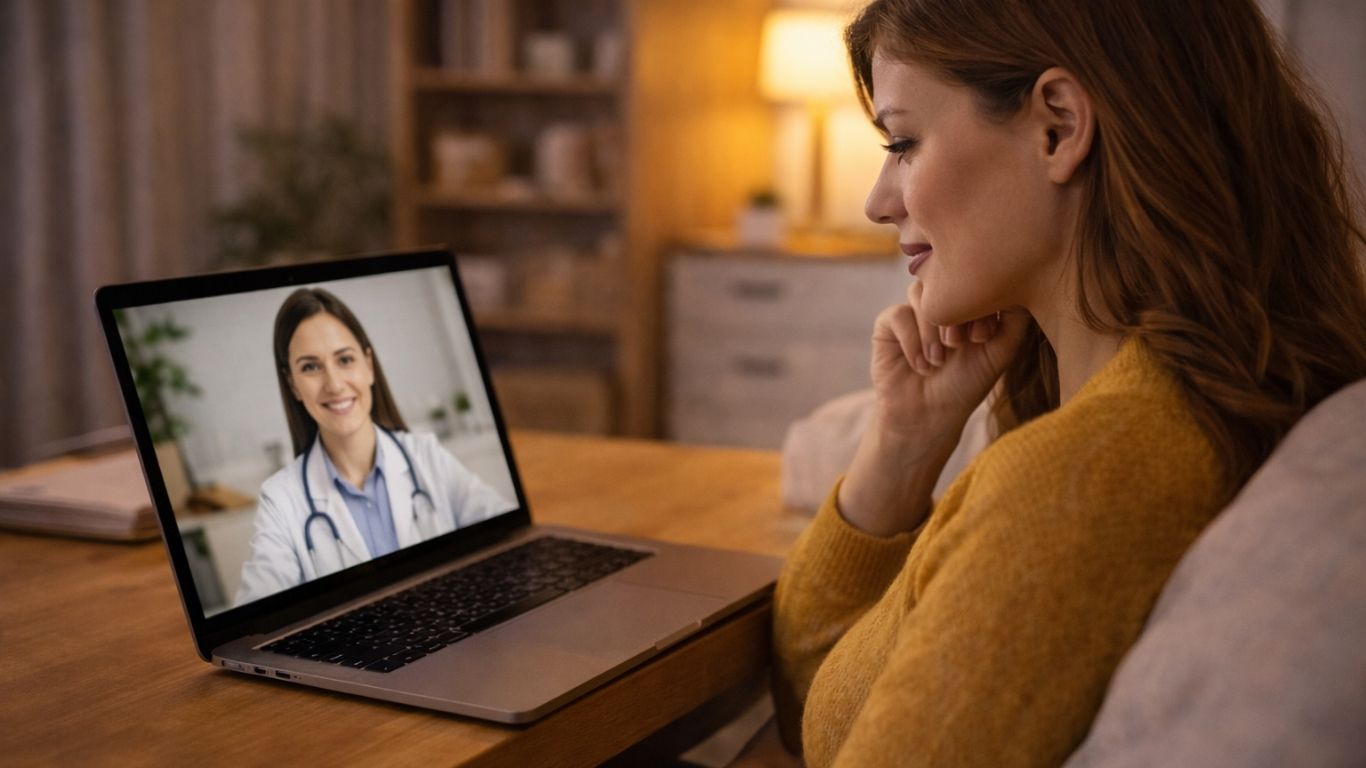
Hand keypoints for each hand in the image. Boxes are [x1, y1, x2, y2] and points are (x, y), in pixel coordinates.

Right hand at [838, 280, 1029, 535]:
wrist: (927, 416)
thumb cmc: (965, 386)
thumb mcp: (1000, 352)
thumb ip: (1015, 320)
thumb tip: (1022, 284)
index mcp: (967, 303)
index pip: (973, 278)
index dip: (978, 301)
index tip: (982, 337)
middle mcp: (940, 302)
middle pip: (944, 279)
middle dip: (955, 314)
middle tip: (960, 345)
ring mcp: (914, 310)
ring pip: (919, 293)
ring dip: (932, 328)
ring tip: (938, 360)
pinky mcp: (889, 324)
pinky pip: (899, 313)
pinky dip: (912, 341)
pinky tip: (920, 365)